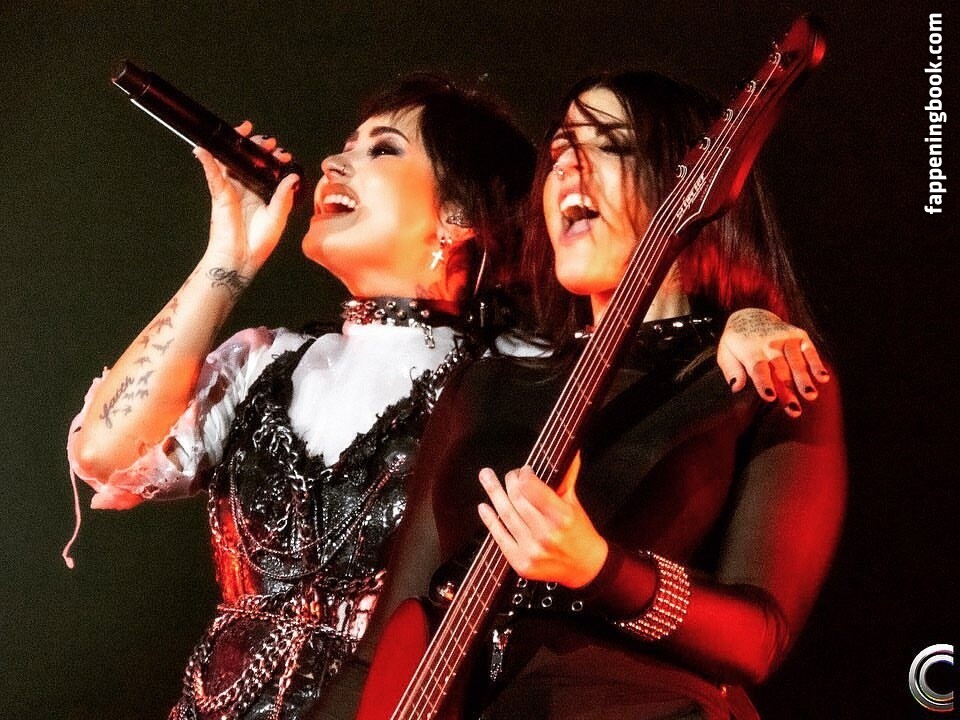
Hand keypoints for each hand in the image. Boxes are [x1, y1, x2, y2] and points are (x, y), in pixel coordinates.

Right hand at [194, 121, 299, 274]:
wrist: (241, 258)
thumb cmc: (258, 242)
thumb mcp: (278, 216)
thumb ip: (284, 196)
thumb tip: (293, 177)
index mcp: (261, 194)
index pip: (264, 170)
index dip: (271, 158)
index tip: (281, 152)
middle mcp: (246, 189)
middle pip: (246, 161)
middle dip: (255, 147)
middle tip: (266, 140)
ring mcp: (232, 190)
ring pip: (230, 162)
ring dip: (234, 146)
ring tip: (243, 132)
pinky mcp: (219, 195)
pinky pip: (212, 175)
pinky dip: (207, 161)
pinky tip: (203, 149)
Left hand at [477, 463, 607, 588]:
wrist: (585, 566)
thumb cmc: (579, 531)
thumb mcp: (574, 503)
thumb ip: (566, 477)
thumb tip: (568, 451)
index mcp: (562, 516)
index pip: (532, 488)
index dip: (524, 475)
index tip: (524, 470)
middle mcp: (546, 533)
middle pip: (517, 499)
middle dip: (510, 481)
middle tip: (509, 474)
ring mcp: (532, 549)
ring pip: (506, 514)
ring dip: (494, 493)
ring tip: (486, 477)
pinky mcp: (521, 562)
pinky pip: (500, 537)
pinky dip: (490, 520)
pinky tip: (484, 507)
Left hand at [717, 308, 829, 417]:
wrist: (750, 314)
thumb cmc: (737, 342)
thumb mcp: (725, 352)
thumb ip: (731, 370)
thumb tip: (736, 387)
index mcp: (749, 349)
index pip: (758, 368)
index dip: (764, 383)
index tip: (770, 397)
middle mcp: (769, 343)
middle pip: (780, 369)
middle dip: (788, 390)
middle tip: (795, 409)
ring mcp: (785, 338)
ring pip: (796, 361)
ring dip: (804, 379)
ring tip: (811, 395)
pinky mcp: (799, 335)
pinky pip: (809, 350)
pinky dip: (817, 363)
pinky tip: (823, 377)